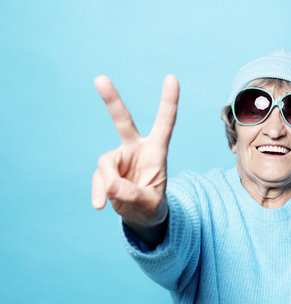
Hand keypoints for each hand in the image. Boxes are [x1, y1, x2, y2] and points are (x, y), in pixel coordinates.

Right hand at [91, 75, 179, 228]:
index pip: (165, 123)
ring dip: (108, 183)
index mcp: (156, 151)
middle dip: (112, 101)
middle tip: (100, 78)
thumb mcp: (151, 204)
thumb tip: (110, 185)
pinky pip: (98, 179)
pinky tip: (99, 206)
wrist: (141, 218)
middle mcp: (136, 149)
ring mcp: (119, 158)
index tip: (172, 78)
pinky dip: (98, 192)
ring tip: (114, 199)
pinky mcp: (106, 171)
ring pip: (106, 163)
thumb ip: (134, 195)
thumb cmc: (153, 207)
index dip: (169, 102)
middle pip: (123, 121)